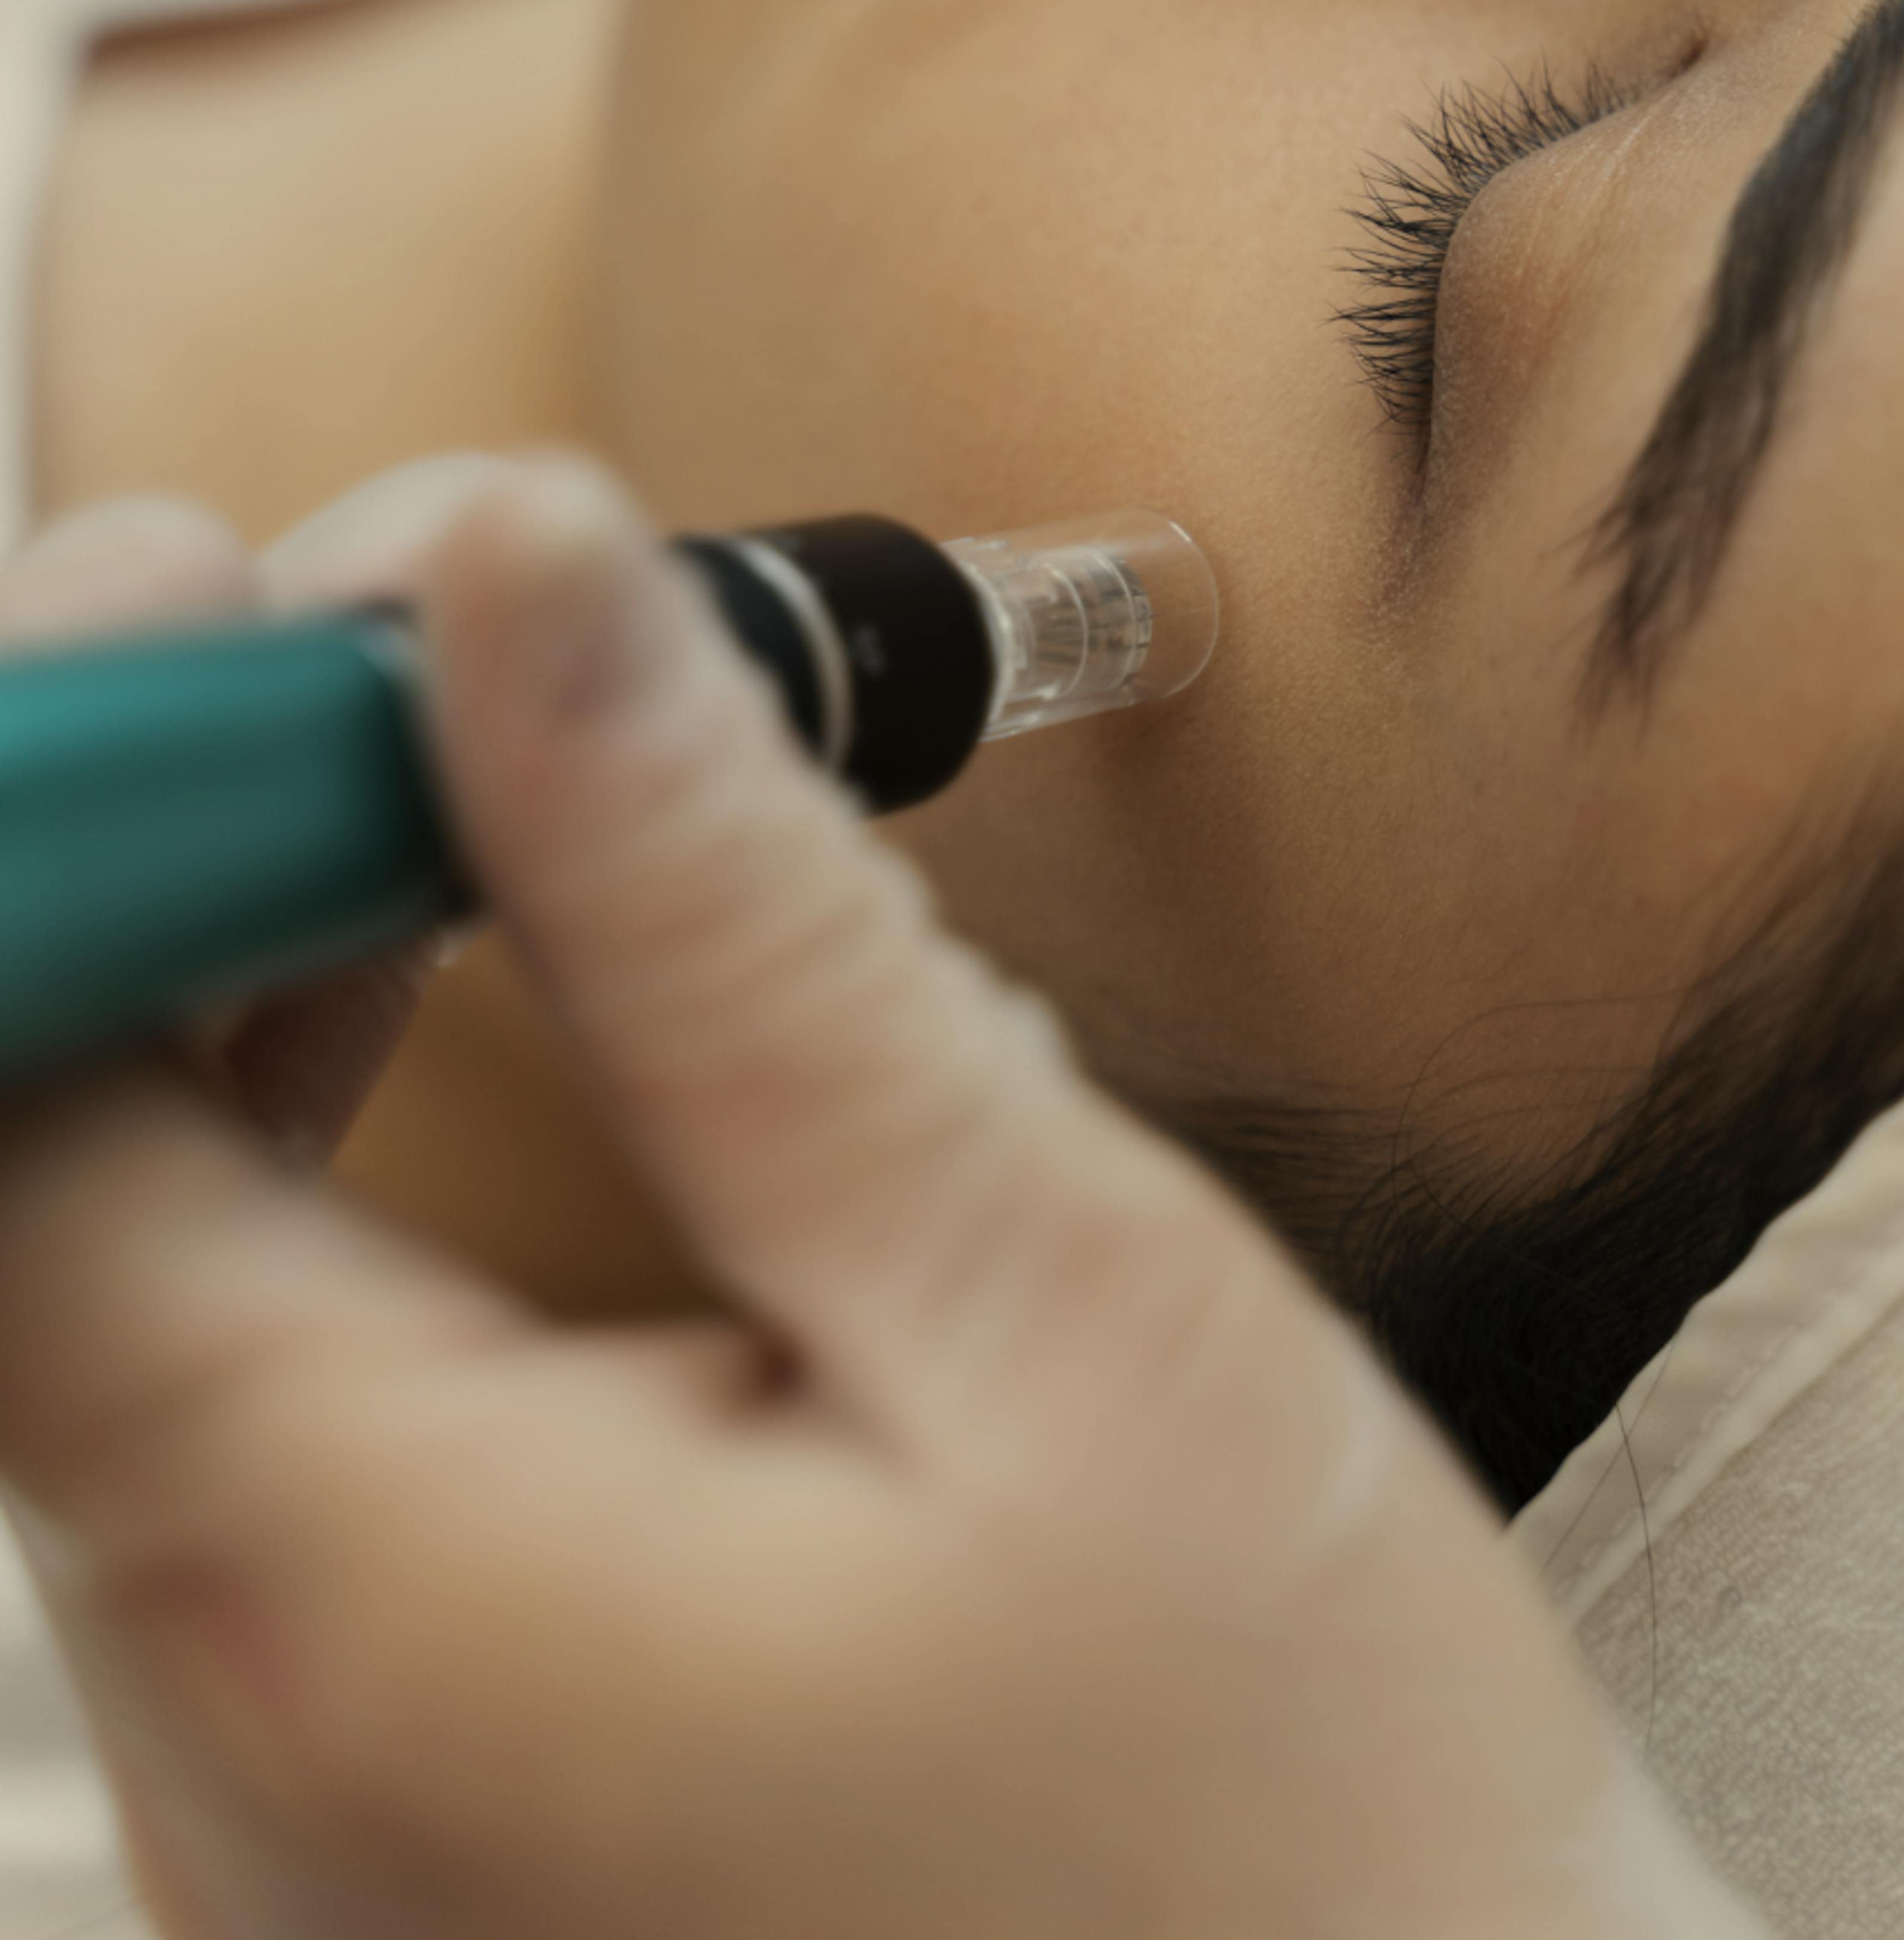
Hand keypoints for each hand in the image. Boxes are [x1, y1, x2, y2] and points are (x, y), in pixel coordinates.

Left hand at [0, 464, 1759, 1938]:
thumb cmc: (1291, 1820)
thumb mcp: (1056, 1303)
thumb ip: (740, 930)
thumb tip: (531, 583)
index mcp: (371, 1598)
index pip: (19, 1108)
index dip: (84, 785)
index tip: (247, 573)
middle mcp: (251, 1727)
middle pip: (53, 1174)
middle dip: (202, 827)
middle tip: (435, 610)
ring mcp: (294, 1797)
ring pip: (139, 1279)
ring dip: (256, 967)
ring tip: (470, 763)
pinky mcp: (385, 1799)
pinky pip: (244, 1410)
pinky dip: (313, 1153)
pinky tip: (470, 1009)